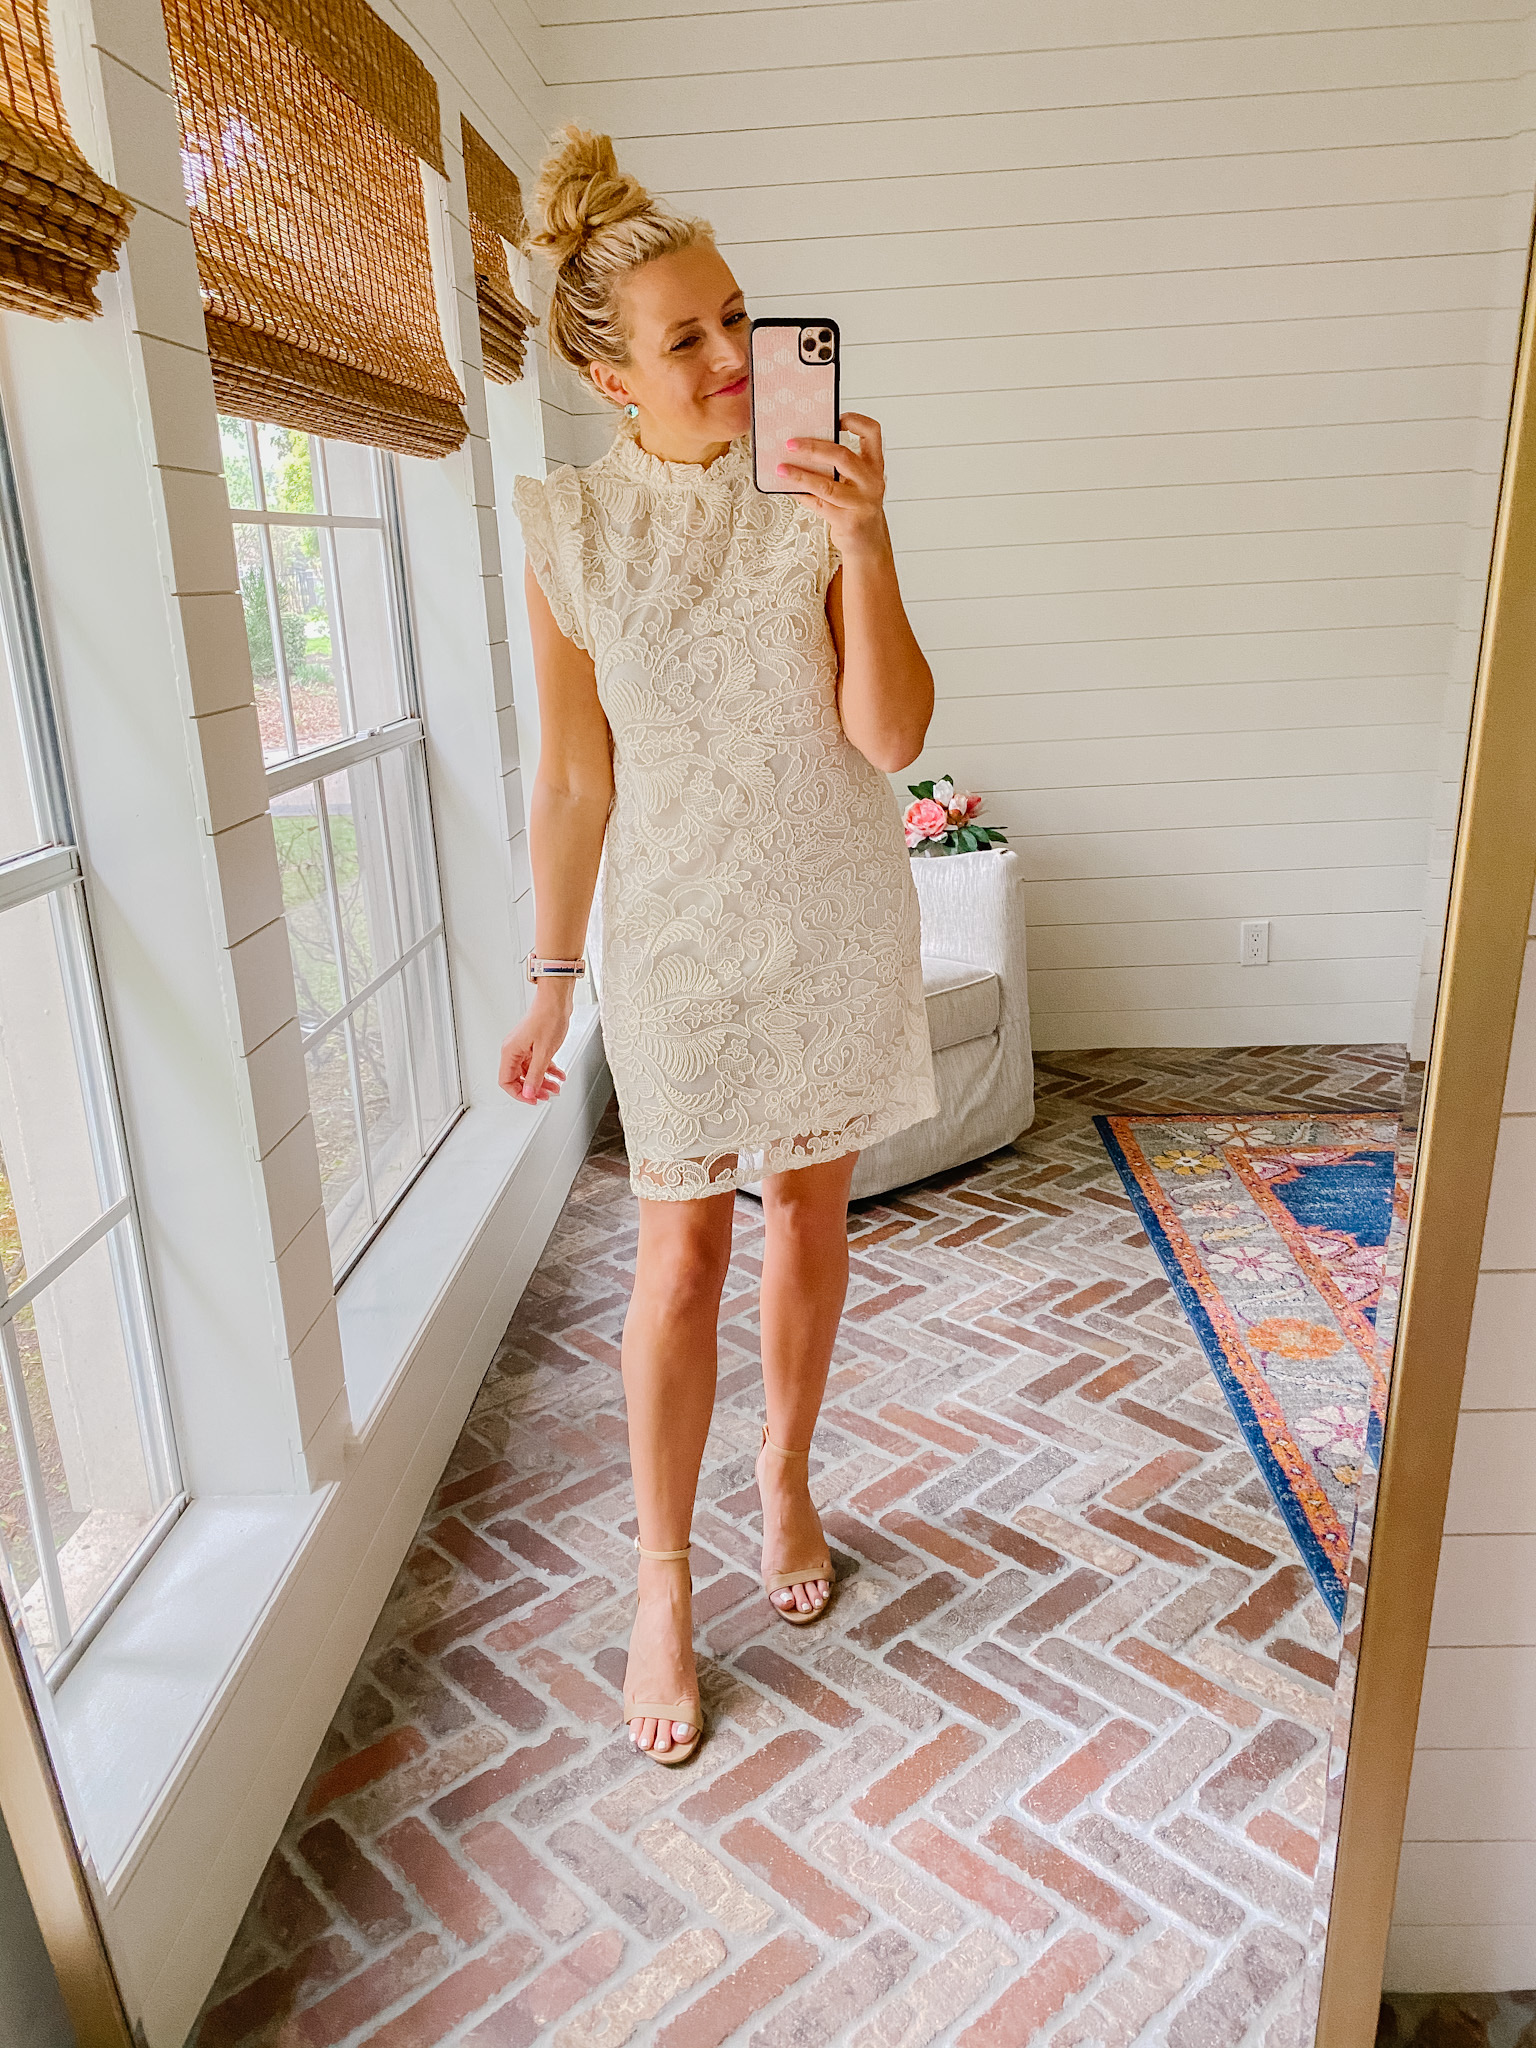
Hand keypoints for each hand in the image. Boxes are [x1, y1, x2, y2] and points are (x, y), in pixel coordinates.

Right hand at [498, 983, 571, 1104]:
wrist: (557, 1000)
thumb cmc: (548, 1018)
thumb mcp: (544, 1053)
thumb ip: (535, 1075)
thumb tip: (529, 1093)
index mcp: (510, 1052)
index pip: (506, 1081)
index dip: (519, 1093)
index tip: (533, 1099)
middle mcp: (514, 1049)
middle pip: (519, 1078)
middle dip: (534, 1088)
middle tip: (548, 1095)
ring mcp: (524, 1046)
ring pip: (530, 1071)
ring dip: (544, 1080)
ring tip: (556, 1087)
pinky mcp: (534, 1043)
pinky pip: (538, 1062)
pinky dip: (548, 1069)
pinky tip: (558, 1074)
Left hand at [775, 412, 888, 560]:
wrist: (868, 543)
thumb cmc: (856, 506)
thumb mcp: (856, 482)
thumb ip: (839, 465)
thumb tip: (803, 446)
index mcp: (875, 465)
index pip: (872, 433)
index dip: (854, 421)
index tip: (835, 418)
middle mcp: (872, 482)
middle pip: (842, 456)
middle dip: (813, 448)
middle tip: (790, 443)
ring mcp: (861, 503)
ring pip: (827, 485)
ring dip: (800, 475)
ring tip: (781, 469)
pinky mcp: (848, 521)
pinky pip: (819, 505)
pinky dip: (802, 495)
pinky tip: (789, 489)